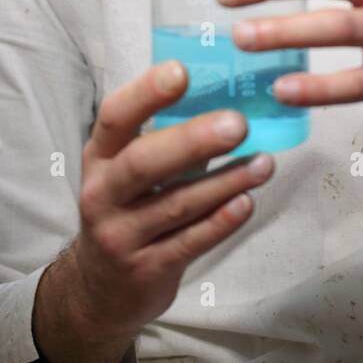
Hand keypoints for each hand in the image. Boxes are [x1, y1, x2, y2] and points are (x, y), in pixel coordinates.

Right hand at [34, 62, 275, 362]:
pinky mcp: (146, 270)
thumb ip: (167, 140)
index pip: (115, 117)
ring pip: (177, 204)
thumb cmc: (126, 210)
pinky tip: (246, 202)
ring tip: (263, 163)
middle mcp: (103, 193)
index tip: (182, 71)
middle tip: (239, 124)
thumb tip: (228, 99)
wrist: (98, 291)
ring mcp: (121, 235)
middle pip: (144, 162)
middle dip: (194, 140)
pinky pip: (189, 243)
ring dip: (225, 181)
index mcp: (98, 157)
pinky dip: (220, 222)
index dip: (146, 93)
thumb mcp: (127, 172)